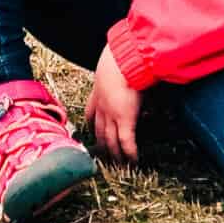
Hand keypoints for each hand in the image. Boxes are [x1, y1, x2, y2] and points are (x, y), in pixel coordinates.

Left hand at [88, 45, 142, 161]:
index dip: (90, 124)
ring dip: (115, 154)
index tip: (90, 131)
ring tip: (120, 164)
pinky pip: (126, 142)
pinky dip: (130, 153)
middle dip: (102, 145)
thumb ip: (115, 75)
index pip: (90, 113)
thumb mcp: (113, 67)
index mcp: (98, 93)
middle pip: (99, 132)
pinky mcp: (125, 120)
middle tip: (105, 156)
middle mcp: (102, 107)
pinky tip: (133, 161)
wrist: (123, 60)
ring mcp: (112, 115)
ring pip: (110, 140)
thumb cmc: (121, 58)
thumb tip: (124, 73)